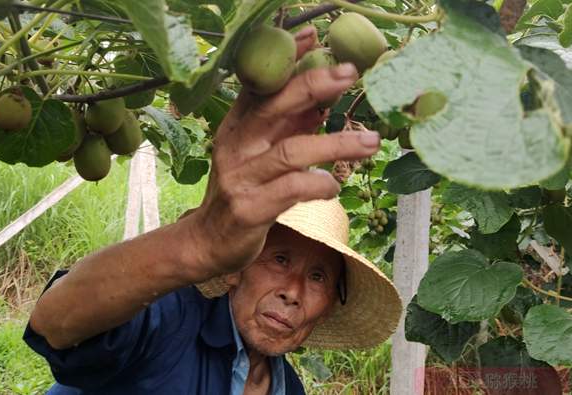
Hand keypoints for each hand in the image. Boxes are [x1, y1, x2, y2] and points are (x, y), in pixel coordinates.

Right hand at [191, 26, 380, 274]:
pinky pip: (294, 189)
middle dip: (314, 85)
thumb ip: (287, 127)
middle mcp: (235, 146)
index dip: (287, 58)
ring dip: (336, 144)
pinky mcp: (250, 208)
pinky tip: (333, 186)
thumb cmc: (243, 192)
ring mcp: (240, 177)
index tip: (315, 35)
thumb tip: (324, 101)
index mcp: (236, 127)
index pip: (261, 84)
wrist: (208, 241)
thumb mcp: (259, 154)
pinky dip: (321, 183)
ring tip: (371, 142)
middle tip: (350, 74)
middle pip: (273, 106)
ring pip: (292, 151)